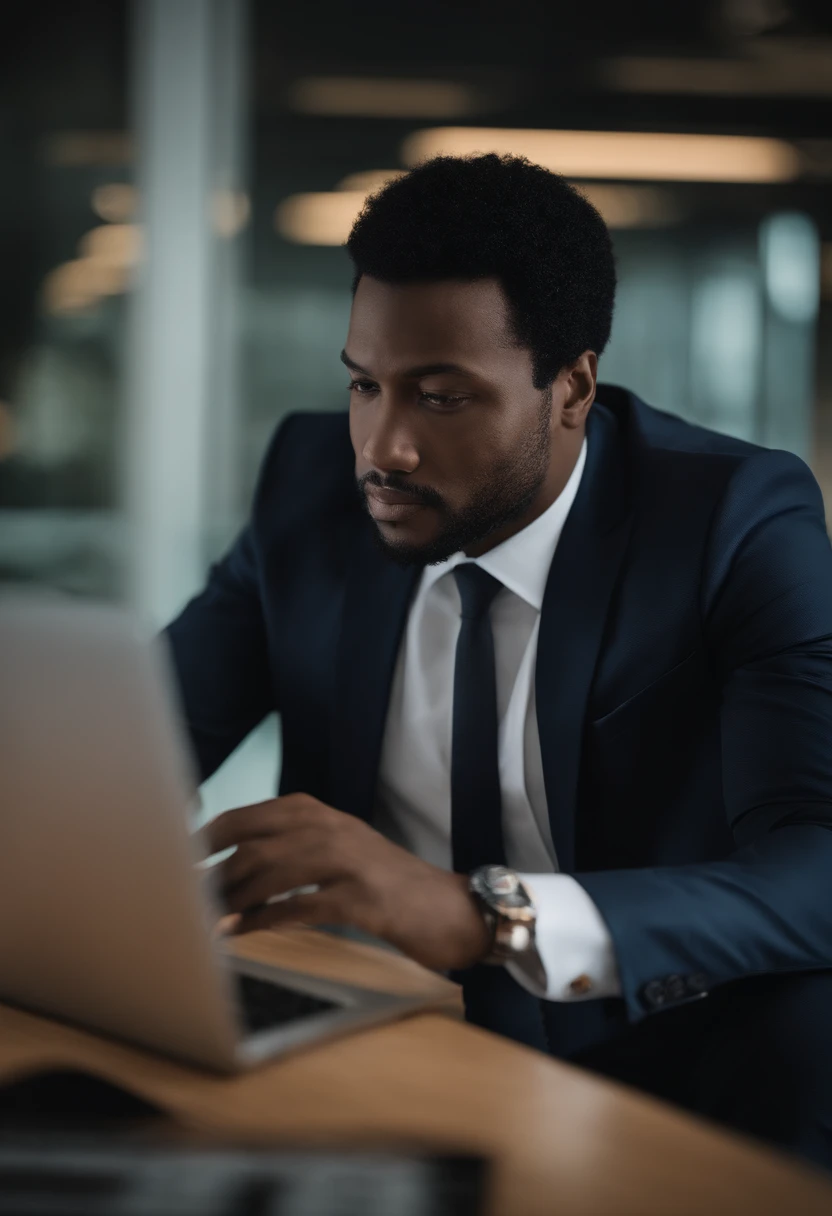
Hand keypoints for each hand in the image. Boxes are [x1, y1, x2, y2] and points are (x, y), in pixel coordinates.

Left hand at [202, 793, 491, 972]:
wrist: (449, 908)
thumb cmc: (384, 885)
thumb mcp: (336, 852)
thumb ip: (289, 849)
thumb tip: (227, 869)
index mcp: (319, 813)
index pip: (248, 816)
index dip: (207, 838)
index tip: (176, 859)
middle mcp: (331, 828)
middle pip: (252, 845)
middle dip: (213, 876)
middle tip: (186, 901)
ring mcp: (348, 861)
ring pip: (271, 872)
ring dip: (232, 900)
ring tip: (206, 921)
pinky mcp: (361, 899)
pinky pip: (299, 906)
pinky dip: (263, 921)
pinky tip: (240, 934)